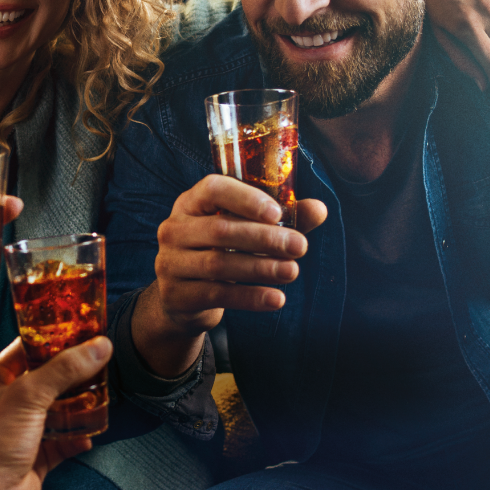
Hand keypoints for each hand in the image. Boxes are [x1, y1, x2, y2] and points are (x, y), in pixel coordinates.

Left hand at [0, 337, 112, 489]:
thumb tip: (97, 347)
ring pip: (56, 411)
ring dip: (77, 405)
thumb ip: (64, 370)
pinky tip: (88, 434)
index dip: (49, 338)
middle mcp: (7, 405)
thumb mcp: (27, 395)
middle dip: (70, 373)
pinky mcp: (35, 457)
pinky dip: (77, 438)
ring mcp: (22, 432)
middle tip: (94, 360)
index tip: (76, 329)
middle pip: (45, 380)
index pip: (24, 350)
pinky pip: (63, 442)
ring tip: (99, 393)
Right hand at [152, 175, 325, 336]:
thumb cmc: (221, 252)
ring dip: (261, 268)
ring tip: (292, 272)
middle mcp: (174, 228)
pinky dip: (250, 298)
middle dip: (265, 238)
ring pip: (219, 264)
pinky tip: (276, 299)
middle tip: (300, 247)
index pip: (212, 189)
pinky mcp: (175, 294)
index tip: (277, 213)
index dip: (245, 198)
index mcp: (190, 203)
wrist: (183, 298)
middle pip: (221, 230)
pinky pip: (217, 295)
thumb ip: (281, 218)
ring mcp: (170, 262)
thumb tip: (319, 209)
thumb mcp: (245, 230)